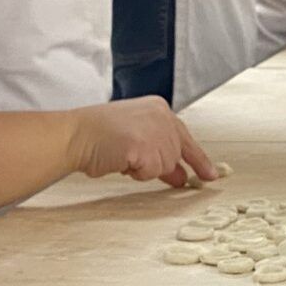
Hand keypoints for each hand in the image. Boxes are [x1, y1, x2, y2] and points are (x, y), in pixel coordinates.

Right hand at [65, 96, 213, 187]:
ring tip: (120, 153)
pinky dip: (134, 173)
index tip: (211, 175)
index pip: (184, 137)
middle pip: (174, 155)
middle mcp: (162, 117)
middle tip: (134, 161)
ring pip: (164, 166)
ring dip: (142, 168)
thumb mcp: (136, 137)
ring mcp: (156, 131)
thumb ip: (160, 152)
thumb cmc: (97, 135)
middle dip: (158, 165)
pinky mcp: (147, 148)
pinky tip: (120, 159)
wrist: (75, 135)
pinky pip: (150, 173)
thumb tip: (181, 176)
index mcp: (159, 108)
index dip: (198, 159)